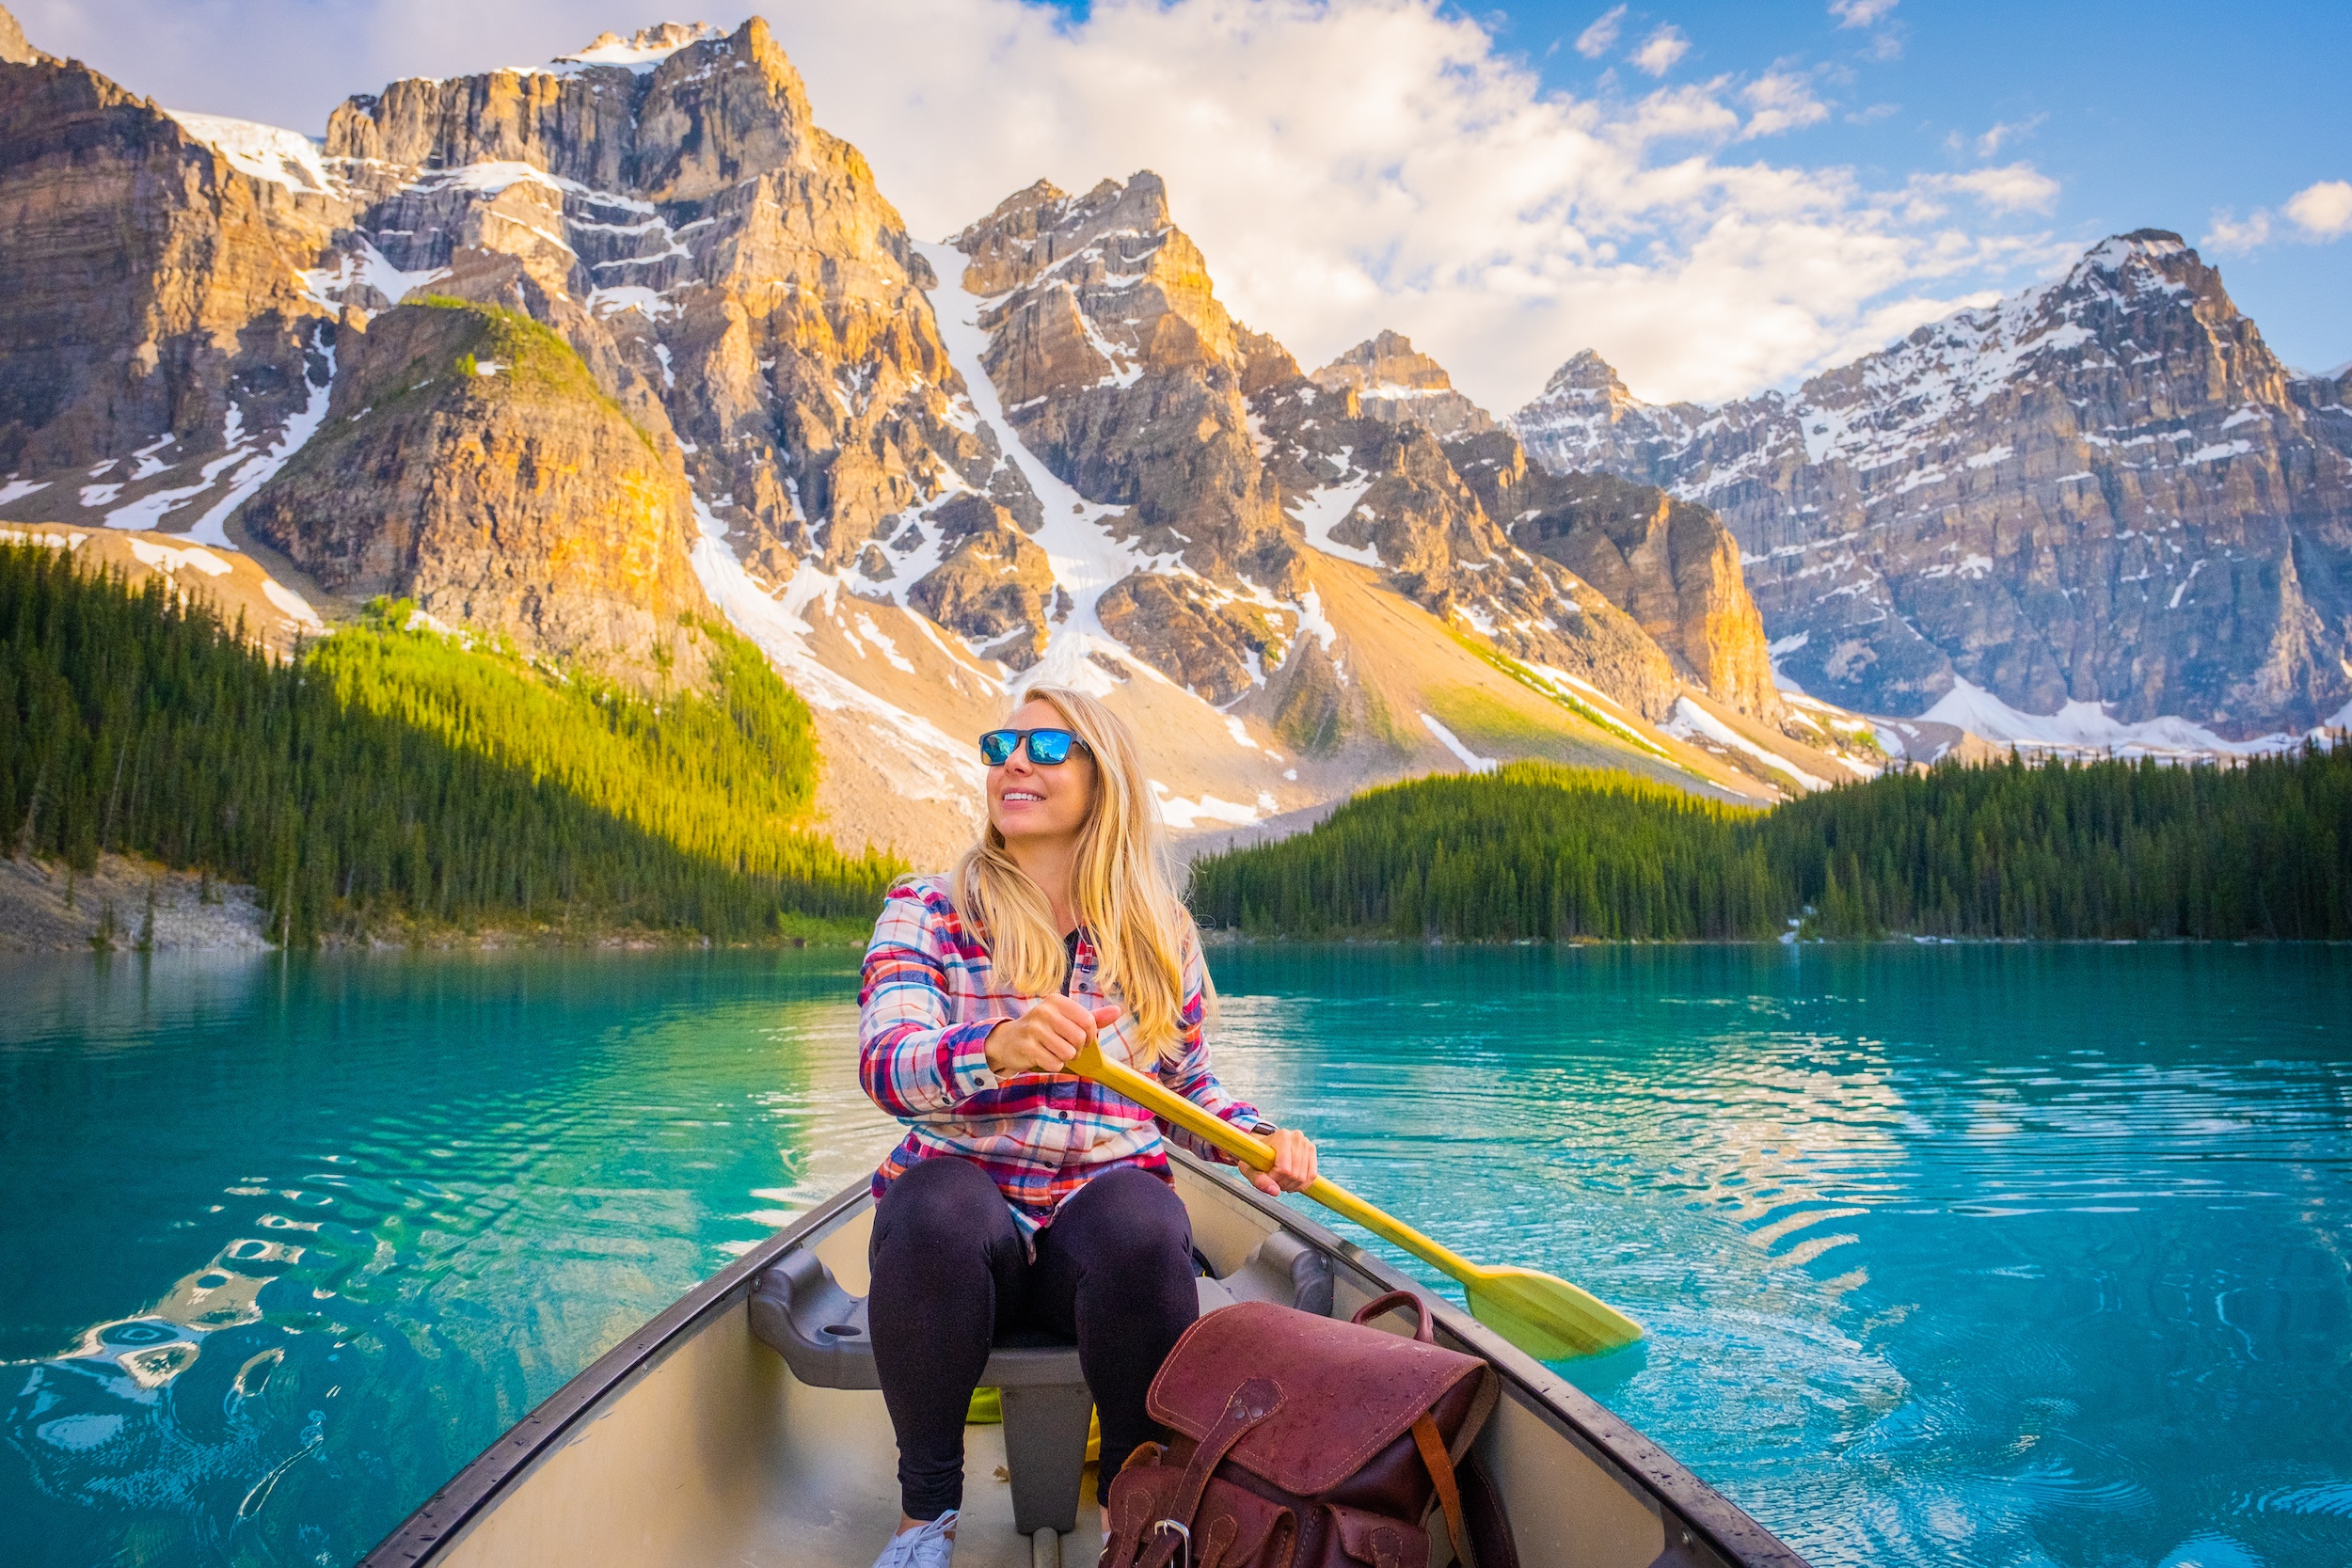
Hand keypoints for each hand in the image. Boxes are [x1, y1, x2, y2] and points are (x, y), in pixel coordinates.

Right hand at [984, 997, 1121, 1076]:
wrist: (1007, 1041)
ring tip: (1053, 1052)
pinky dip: (1053, 1066)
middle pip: (1079, 1038)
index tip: (1083, 1040)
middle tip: (1066, 1048)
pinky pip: (1055, 1064)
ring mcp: (1033, 1029)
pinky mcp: (1027, 1047)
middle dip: (1077, 1050)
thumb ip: (1093, 1017)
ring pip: (1068, 1053)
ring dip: (1064, 1058)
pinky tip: (1043, 1057)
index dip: (1091, 1036)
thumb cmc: (1043, 1030)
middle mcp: (1044, 1011)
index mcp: (1056, 1001)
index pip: (1089, 1020)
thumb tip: (1118, 1011)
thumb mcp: (1066, 1020)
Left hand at [1249, 1128, 1316, 1196]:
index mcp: (1282, 1136)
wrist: (1264, 1148)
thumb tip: (1275, 1192)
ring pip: (1303, 1177)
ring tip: (1280, 1181)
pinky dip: (1301, 1185)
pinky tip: (1291, 1183)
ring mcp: (1306, 1143)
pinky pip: (1312, 1176)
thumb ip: (1259, 1180)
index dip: (1274, 1179)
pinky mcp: (1312, 1150)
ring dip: (1291, 1186)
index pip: (1284, 1169)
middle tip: (1273, 1181)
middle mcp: (1297, 1137)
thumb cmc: (1255, 1159)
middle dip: (1282, 1183)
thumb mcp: (1250, 1169)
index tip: (1266, 1178)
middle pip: (1294, 1174)